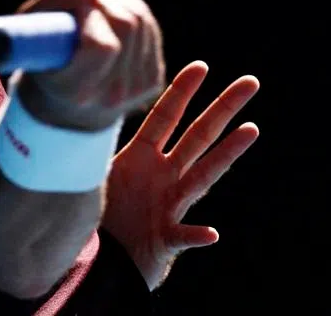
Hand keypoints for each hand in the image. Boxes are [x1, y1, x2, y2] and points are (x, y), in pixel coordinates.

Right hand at [15, 0, 164, 130]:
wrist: (64, 101)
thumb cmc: (43, 54)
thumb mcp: (33, 25)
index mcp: (75, 90)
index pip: (102, 46)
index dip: (91, 16)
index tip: (75, 9)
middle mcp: (110, 96)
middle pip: (126, 26)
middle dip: (103, 4)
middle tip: (82, 6)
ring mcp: (136, 90)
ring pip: (140, 20)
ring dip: (116, 5)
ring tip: (93, 14)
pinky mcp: (152, 80)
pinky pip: (149, 25)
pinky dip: (129, 11)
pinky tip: (110, 22)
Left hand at [102, 61, 259, 290]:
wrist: (103, 265)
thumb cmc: (100, 217)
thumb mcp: (92, 175)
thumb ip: (93, 146)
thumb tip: (79, 106)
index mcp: (141, 158)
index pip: (165, 117)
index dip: (182, 91)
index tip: (202, 65)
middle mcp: (163, 176)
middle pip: (198, 136)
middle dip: (223, 107)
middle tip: (251, 82)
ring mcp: (169, 206)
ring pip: (203, 175)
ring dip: (227, 154)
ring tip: (251, 129)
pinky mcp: (167, 240)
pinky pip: (182, 237)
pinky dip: (197, 236)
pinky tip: (211, 233)